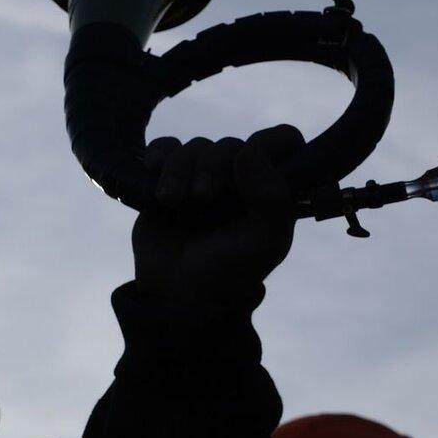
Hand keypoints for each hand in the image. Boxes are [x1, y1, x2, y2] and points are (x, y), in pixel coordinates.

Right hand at [132, 125, 303, 304]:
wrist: (175, 295)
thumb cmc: (228, 273)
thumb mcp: (264, 242)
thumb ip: (272, 198)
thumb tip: (249, 149)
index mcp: (270, 190)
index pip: (285, 142)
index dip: (271, 143)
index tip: (250, 163)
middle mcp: (240, 179)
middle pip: (231, 145)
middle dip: (214, 166)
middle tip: (203, 196)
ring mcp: (203, 177)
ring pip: (196, 146)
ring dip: (180, 169)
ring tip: (172, 201)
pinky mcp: (168, 178)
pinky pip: (165, 146)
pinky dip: (159, 154)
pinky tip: (152, 170)